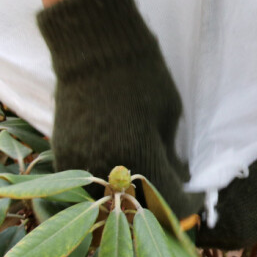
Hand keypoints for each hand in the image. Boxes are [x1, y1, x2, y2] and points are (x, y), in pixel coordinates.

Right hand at [37, 0, 202, 217]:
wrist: (94, 48)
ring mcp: (80, 165)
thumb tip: (175, 178)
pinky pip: (88, 183)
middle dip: (158, 203)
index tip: (194, 195)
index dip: (187, 202)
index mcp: (141, 161)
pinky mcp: (63, 155)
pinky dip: (105, 182)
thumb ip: (170, 156)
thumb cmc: (143, 76)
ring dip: (129, 198)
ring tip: (146, 183)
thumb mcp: (170, 118)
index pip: (172, 201)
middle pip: (138, 208)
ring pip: (109, 200)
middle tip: (171, 191)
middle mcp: (108, 171)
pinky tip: (121, 169)